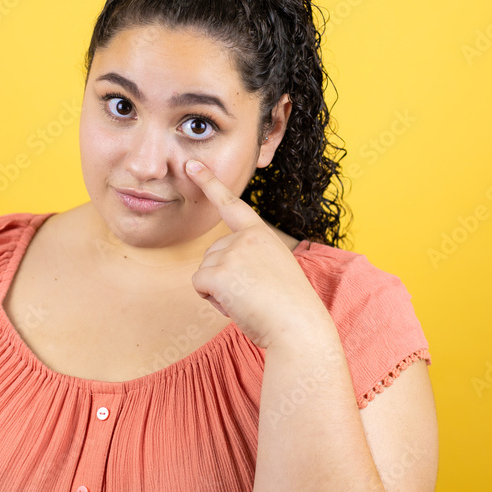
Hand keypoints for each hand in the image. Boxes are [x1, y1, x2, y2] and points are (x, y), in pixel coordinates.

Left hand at [185, 158, 331, 349]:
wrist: (298, 327)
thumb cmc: (289, 307)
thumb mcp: (274, 269)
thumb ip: (250, 259)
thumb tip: (220, 269)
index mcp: (261, 235)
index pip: (231, 204)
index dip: (210, 183)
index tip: (192, 165)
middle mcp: (245, 238)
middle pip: (211, 254)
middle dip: (223, 277)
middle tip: (253, 293)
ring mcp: (231, 253)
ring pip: (204, 272)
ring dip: (220, 291)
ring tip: (250, 300)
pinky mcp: (219, 273)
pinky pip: (199, 286)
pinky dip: (213, 300)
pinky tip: (238, 305)